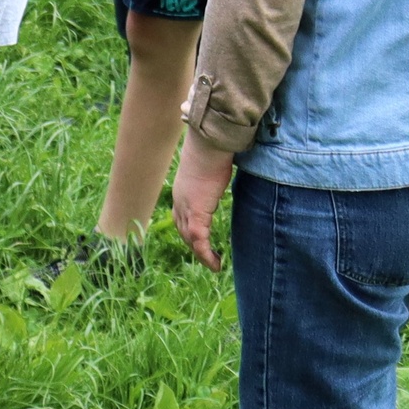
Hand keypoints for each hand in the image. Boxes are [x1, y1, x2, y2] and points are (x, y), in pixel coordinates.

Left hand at [172, 140, 234, 270]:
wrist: (210, 143)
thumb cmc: (216, 149)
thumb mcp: (213, 166)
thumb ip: (217, 174)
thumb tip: (228, 170)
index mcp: (182, 190)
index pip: (180, 216)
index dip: (188, 230)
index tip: (199, 240)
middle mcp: (180, 200)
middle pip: (182, 230)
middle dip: (193, 245)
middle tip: (207, 258)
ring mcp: (186, 207)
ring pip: (190, 238)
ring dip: (200, 254)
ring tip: (213, 265)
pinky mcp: (197, 211)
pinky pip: (199, 240)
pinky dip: (205, 254)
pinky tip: (215, 264)